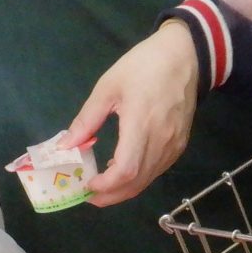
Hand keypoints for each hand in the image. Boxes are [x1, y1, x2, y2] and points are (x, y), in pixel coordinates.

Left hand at [65, 21, 199, 206]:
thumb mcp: (108, 87)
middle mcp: (161, 141)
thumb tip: (65, 145)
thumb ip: (86, 119)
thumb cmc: (144, 66)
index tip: (87, 184)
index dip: (106, 184)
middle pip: (136, 183)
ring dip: (124, 189)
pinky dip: (138, 178)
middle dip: (111, 196)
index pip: (126, 169)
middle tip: (89, 196)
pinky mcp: (179, 146)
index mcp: (141, 124)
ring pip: (147, 180)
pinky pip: (156, 171)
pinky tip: (123, 169)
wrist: (185, 56)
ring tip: (102, 184)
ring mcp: (173, 146)